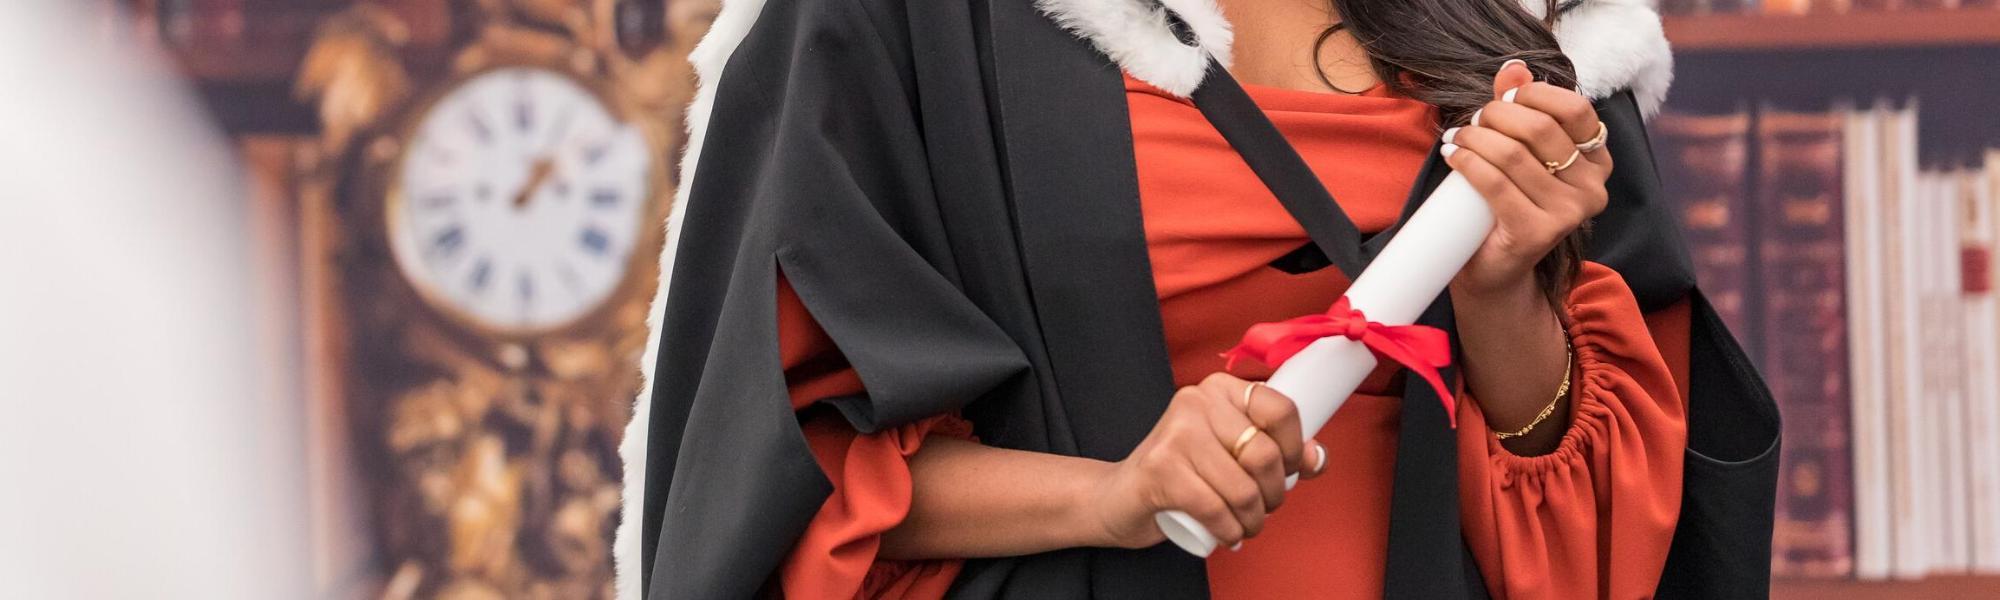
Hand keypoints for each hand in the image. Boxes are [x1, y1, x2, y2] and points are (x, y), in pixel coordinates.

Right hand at [1086, 373, 1327, 549]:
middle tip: (1262, 509)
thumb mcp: (1230, 453)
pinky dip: (1230, 531)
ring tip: (1244, 526)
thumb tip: (1316, 458)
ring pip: (1243, 488)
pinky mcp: (1161, 468)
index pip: (1281, 409)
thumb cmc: (1184, 473)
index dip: (1294, 449)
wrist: (1121, 495)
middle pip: (1264, 454)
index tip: (1287, 471)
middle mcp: (1196, 401)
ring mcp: (1175, 433)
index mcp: (1220, 389)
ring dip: (1252, 520)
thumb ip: (1275, 451)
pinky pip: (1216, 508)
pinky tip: (1228, 535)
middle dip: (1273, 495)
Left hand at [1441, 59, 1610, 299]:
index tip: (1505, 100)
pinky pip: (1495, 183)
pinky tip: (1452, 154)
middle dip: (1496, 116)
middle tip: (1473, 122)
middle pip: (1540, 129)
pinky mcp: (1538, 232)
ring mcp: (1569, 214)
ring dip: (1475, 137)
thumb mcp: (1520, 151)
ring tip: (1456, 137)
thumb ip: (1521, 108)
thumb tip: (1514, 68)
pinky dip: (1467, 162)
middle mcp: (1593, 188)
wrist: (1496, 269)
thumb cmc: (1508, 204)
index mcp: (1598, 162)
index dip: (1537, 95)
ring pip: (1513, 155)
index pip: (1576, 110)